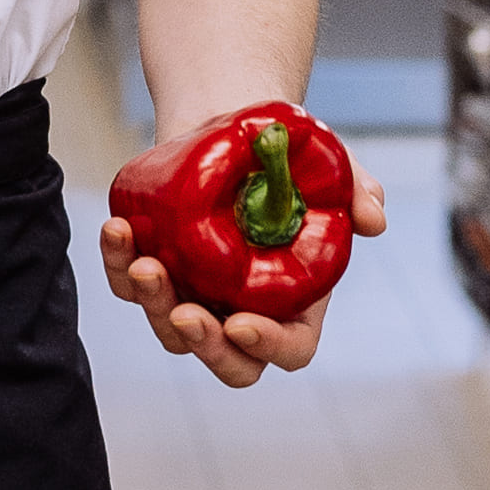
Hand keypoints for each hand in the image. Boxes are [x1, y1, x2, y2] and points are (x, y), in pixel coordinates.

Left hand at [99, 154, 387, 388]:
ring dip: (153, 303)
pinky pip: (129, 284)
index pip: (289, 349)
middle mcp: (244, 311)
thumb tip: (373, 219)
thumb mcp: (336, 170)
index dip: (267, 346)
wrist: (238, 130)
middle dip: (203, 345)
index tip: (240, 323)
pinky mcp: (159, 268)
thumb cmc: (292, 162)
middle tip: (183, 313)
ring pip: (170, 329)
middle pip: (225, 359)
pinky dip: (117, 264)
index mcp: (296, 305)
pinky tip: (116, 231)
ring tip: (140, 261)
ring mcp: (197, 295)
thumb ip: (359, 192)